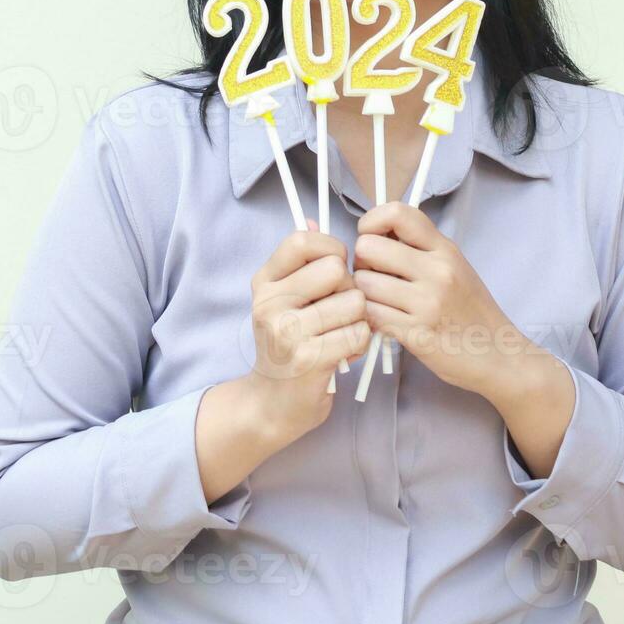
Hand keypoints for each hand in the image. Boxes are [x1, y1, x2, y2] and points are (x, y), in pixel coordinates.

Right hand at [241, 221, 370, 441]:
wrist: (272, 404)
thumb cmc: (289, 346)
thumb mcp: (283, 300)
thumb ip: (299, 262)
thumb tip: (313, 218)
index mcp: (264, 282)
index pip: (304, 240)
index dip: (331, 250)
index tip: (334, 272)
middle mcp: (270, 302)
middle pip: (337, 269)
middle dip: (349, 289)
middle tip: (337, 312)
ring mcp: (287, 331)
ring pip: (354, 302)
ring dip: (358, 321)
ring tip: (339, 335)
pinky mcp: (308, 358)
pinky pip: (358, 333)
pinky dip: (359, 344)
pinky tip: (343, 353)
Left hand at [352, 202, 530, 396]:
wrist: (498, 354)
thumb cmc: (471, 311)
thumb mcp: (455, 267)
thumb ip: (420, 248)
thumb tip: (376, 233)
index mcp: (444, 250)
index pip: (397, 213)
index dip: (372, 221)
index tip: (371, 236)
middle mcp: (437, 271)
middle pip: (369, 247)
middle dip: (362, 262)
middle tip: (373, 275)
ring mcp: (427, 303)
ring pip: (363, 283)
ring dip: (363, 294)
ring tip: (380, 301)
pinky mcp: (417, 334)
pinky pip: (371, 315)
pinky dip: (370, 317)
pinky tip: (384, 320)